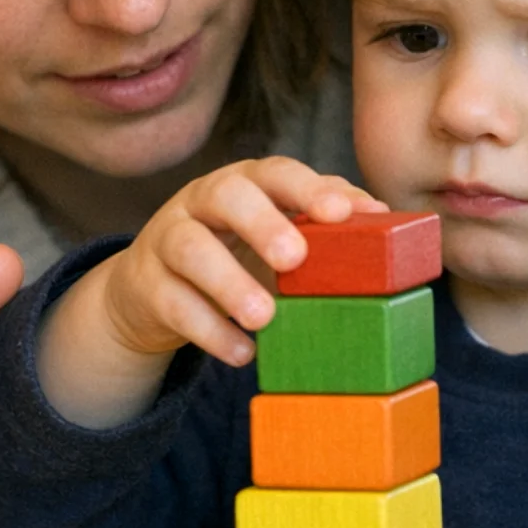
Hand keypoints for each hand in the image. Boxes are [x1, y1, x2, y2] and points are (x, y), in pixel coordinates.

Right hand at [92, 156, 385, 365]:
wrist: (150, 290)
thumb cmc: (232, 255)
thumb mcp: (275, 234)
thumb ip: (322, 223)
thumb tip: (382, 216)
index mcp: (243, 183)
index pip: (275, 172)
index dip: (308, 189)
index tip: (341, 214)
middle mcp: (200, 201)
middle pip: (226, 194)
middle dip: (262, 223)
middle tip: (294, 258)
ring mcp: (166, 239)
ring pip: (190, 248)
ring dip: (229, 282)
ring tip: (265, 317)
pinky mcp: (145, 283)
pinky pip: (172, 303)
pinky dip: (210, 331)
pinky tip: (243, 354)